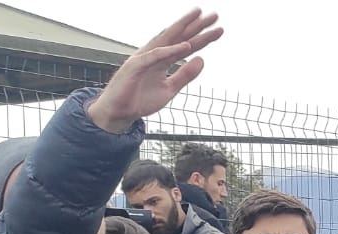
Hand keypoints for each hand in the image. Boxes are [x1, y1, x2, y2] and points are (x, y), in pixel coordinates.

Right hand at [87, 10, 222, 133]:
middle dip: (196, 26)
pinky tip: (186, 46)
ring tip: (199, 18)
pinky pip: (155, 56)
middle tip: (214, 16)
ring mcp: (144, 58)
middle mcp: (154, 54)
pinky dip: (170, 50)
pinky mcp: (135, 67)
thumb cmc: (140, 99)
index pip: (185, 45)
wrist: (119, 113)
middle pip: (178, 37)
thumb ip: (185, 75)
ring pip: (167, 39)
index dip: (201, 37)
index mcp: (162, 59)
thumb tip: (202, 60)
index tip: (218, 29)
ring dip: (183, 28)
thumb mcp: (169, 89)